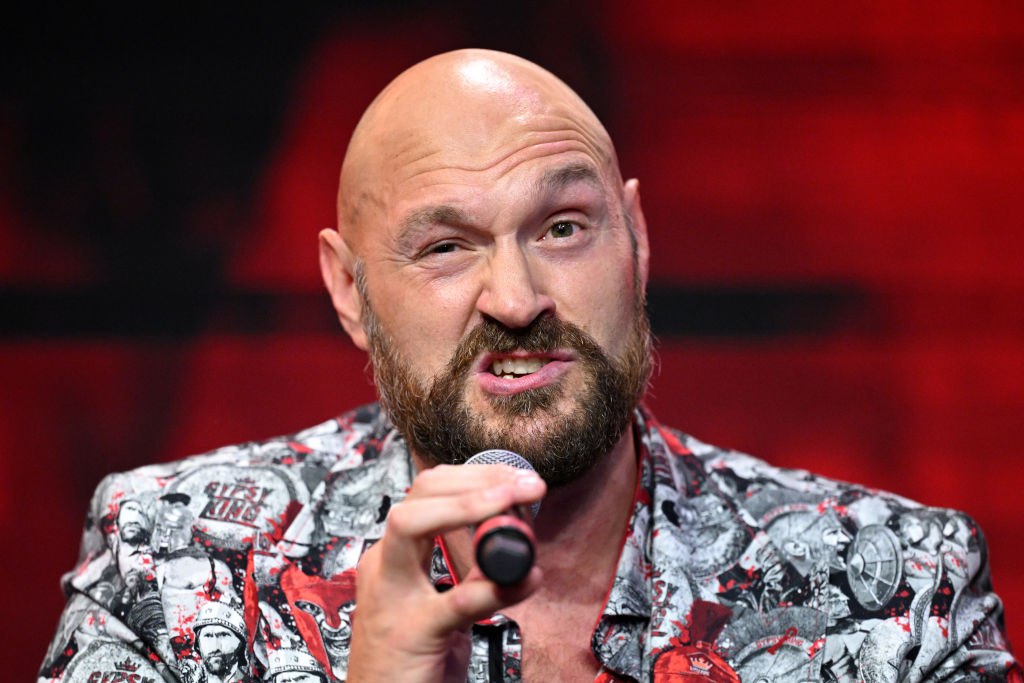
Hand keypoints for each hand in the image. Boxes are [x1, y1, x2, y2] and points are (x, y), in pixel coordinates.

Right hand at [345, 463, 545, 681]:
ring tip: (515, 504)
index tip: (520, 478)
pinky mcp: (410, 634)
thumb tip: (516, 546)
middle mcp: (383, 567)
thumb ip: (470, 576)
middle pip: (419, 493)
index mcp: (392, 557)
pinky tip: (528, 580)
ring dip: (469, 506)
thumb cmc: (410, 664)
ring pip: (411, 525)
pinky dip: (494, 586)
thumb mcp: (439, 608)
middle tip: (528, 484)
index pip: (429, 491)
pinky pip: (454, 600)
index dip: (476, 476)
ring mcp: (390, 598)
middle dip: (477, 479)